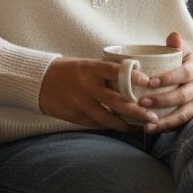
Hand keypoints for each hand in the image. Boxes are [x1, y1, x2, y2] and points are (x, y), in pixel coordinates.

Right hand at [38, 57, 159, 130]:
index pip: (114, 70)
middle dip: (136, 110)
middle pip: (115, 100)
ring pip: (107, 117)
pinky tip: (122, 127)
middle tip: (153, 116)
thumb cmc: (68, 70)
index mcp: (90, 68)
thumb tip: (133, 77)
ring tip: (141, 127)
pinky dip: (110, 126)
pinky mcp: (73, 116)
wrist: (38, 80)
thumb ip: (105, 72)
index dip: (132, 76)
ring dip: (126, 124)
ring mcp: (79, 102)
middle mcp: (86, 85)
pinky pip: (96, 124)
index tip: (148, 81)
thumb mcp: (86, 64)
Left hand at [137, 32, 192, 132]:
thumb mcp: (187, 55)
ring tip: (146, 125)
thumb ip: (178, 47)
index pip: (183, 74)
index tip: (150, 82)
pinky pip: (183, 125)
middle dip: (161, 100)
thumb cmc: (191, 67)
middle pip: (182, 96)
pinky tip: (153, 129)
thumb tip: (173, 35)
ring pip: (183, 115)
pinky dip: (168, 128)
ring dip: (164, 121)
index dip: (167, 78)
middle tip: (141, 102)